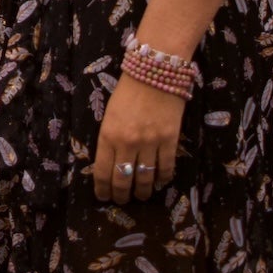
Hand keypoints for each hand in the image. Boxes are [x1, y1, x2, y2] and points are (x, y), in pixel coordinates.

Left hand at [91, 67, 184, 204]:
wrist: (155, 71)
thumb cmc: (128, 91)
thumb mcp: (109, 115)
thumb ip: (109, 139)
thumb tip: (111, 164)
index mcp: (107, 135)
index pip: (102, 172)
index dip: (103, 189)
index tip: (104, 197)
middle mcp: (127, 142)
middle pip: (123, 179)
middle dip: (121, 195)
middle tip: (121, 201)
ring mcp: (150, 142)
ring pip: (145, 178)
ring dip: (142, 192)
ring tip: (140, 196)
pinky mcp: (170, 140)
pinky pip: (166, 168)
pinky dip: (162, 179)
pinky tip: (159, 182)